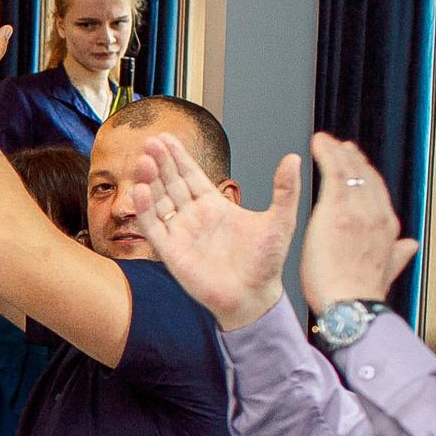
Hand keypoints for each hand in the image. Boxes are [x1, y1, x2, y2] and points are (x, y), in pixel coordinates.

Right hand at [128, 133, 298, 330]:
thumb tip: (293, 158)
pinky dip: (145, 208)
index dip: (178, 157)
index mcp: (215, 206)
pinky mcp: (170, 251)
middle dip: (161, 162)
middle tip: (151, 142)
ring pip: (159, 201)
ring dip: (150, 180)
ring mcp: (180, 233)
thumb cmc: (266, 264)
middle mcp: (194, 217)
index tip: (166, 138)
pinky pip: (153, 226)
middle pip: (171, 183)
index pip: (191, 175)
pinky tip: (142, 189)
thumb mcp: (281, 221)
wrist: (253, 297)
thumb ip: (285, 190)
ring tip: (144, 160)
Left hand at [301, 132, 419, 309]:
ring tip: (327, 142)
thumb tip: (410, 246)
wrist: (350, 304)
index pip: (378, 192)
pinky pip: (334, 172)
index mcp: (387, 228)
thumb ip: (397, 255)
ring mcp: (357, 210)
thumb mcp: (386, 271)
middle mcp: (376, 214)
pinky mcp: (337, 210)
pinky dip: (327, 154)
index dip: (367, 176)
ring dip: (338, 153)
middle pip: (366, 177)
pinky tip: (319, 144)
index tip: (357, 166)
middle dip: (354, 159)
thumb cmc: (359, 294)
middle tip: (342, 147)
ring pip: (350, 171)